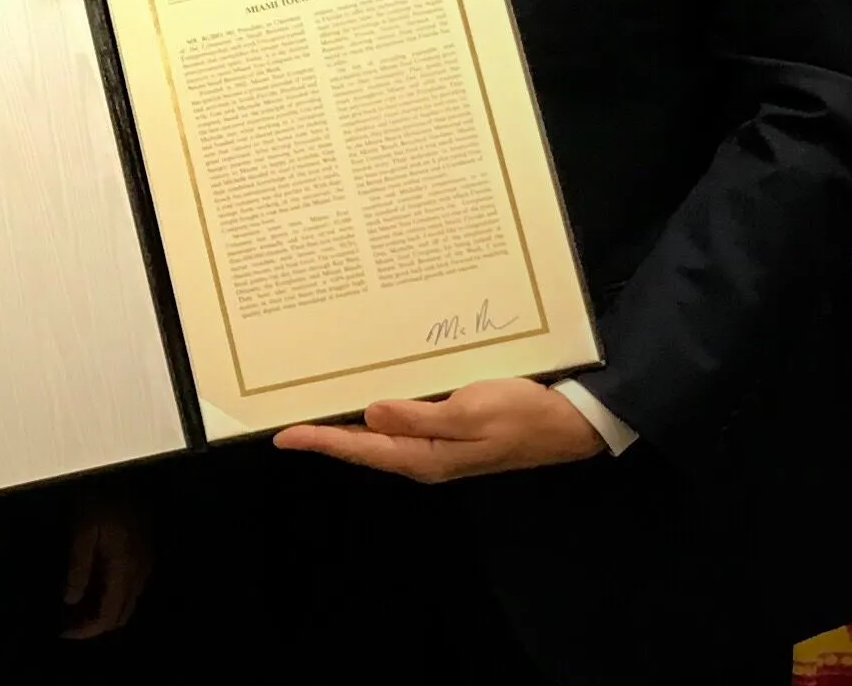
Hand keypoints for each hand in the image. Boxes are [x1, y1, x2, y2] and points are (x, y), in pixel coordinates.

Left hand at [58, 492, 152, 637]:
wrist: (126, 468)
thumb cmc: (101, 494)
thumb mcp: (82, 529)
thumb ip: (78, 567)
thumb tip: (70, 599)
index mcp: (124, 568)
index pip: (108, 615)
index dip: (86, 630)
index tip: (63, 631)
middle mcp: (140, 570)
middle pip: (121, 614)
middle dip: (94, 625)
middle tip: (67, 623)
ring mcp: (144, 561)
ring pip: (127, 602)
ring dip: (103, 610)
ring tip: (75, 607)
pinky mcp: (143, 550)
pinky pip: (129, 585)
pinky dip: (110, 594)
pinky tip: (92, 585)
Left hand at [273, 378, 604, 482]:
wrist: (568, 422)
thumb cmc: (521, 414)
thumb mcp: (470, 412)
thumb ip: (418, 416)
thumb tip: (368, 414)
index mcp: (425, 457)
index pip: (360, 449)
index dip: (321, 441)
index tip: (283, 435)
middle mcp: (424, 456)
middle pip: (363, 445)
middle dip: (326, 433)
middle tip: (287, 416)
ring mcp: (438, 445)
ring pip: (380, 435)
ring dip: (349, 421)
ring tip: (315, 404)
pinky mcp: (450, 430)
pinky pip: (403, 423)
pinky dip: (379, 410)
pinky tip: (368, 395)